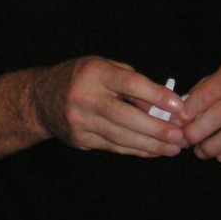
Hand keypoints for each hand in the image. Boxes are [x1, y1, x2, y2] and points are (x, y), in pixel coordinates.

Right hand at [30, 56, 185, 156]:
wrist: (40, 99)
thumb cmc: (81, 78)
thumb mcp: (103, 67)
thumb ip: (130, 81)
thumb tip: (159, 106)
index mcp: (93, 73)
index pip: (129, 84)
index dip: (156, 95)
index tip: (178, 106)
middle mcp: (84, 97)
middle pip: (126, 116)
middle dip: (156, 128)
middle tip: (180, 136)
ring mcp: (80, 121)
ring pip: (121, 136)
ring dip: (151, 144)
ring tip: (173, 148)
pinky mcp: (80, 139)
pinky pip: (113, 146)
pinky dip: (136, 150)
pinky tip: (154, 151)